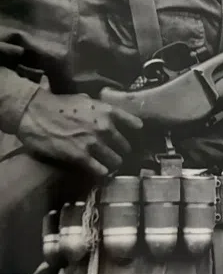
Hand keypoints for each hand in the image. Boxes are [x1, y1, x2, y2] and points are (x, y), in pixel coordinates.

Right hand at [17, 87, 142, 176]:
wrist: (35, 113)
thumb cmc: (58, 104)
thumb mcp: (86, 100)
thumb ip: (100, 108)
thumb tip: (108, 114)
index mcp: (107, 111)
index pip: (134, 123)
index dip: (135, 132)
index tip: (136, 137)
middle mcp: (105, 126)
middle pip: (126, 146)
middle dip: (122, 151)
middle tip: (118, 154)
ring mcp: (94, 143)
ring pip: (116, 160)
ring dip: (113, 163)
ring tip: (110, 165)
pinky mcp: (80, 157)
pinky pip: (100, 170)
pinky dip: (102, 173)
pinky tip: (101, 173)